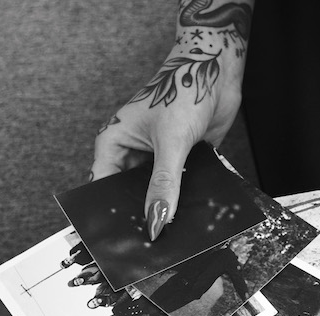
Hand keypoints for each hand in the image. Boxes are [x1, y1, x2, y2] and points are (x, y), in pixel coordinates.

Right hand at [90, 47, 243, 240]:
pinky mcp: (184, 159)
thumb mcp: (171, 141)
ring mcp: (160, 157)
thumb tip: (157, 219)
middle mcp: (134, 153)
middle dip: (143, 214)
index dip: (110, 214)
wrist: (216, 68)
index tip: (121, 240)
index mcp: (114, 143)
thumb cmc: (182, 88)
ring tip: (178, 234)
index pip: (103, 189)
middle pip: (131, 195)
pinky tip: (197, 214)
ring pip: (159, 192)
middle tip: (154, 243)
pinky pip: (183, 186)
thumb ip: (164, 183)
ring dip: (169, 207)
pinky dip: (188, 198)